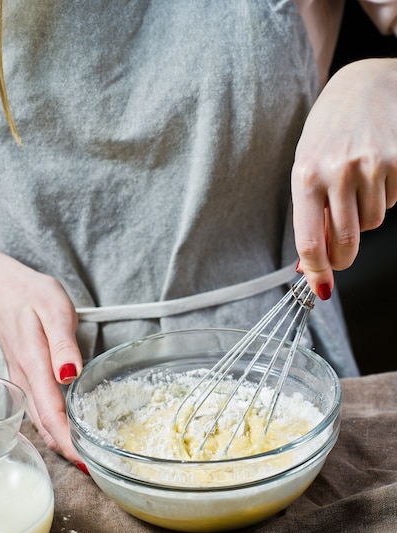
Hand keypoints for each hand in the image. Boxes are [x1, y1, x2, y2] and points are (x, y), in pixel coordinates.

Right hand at [0, 241, 82, 463]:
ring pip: (39, 418)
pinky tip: (65, 427)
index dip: (69, 440)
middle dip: (67, 449)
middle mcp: (25, 378)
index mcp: (34, 364)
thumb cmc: (29, 293)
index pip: (52, 413)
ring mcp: (21, 378)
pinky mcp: (23, 374)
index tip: (87, 461)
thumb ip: (63, 344)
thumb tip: (70, 376)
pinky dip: (51, 423)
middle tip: (92, 467)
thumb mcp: (53, 309)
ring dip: (59, 439)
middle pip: (44, 424)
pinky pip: (36, 407)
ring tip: (82, 456)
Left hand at [292, 58, 396, 298]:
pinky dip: (384, 197)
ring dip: (364, 217)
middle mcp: (338, 171)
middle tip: (341, 253)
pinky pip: (392, 202)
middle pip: (346, 242)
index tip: (321, 286)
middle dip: (343, 256)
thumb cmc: (328, 131)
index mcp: (306, 176)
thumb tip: (312, 263)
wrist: (364, 85)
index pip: (310, 241)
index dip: (317, 271)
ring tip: (356, 185)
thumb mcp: (307, 168)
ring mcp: (371, 166)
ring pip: (372, 223)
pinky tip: (375, 172)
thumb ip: (310, 213)